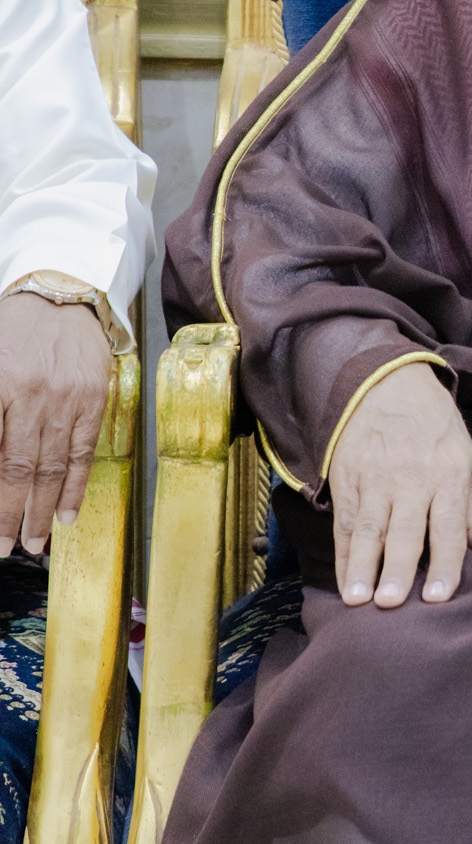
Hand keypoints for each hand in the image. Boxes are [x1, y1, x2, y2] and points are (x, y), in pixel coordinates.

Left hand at [0, 294, 111, 557]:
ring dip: (41, 510)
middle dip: (8, 513)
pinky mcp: (92, 401)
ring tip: (33, 541)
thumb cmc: (13, 330)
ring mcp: (64, 400)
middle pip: (17, 468)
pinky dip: (75, 488)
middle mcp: (30, 395)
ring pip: (51, 467)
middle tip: (4, 548)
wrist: (61, 295)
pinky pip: (83, 453)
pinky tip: (68, 515)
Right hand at [328, 363, 471, 608]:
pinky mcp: (346, 479)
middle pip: (404, 531)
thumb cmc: (436, 432)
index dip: (444, 564)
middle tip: (391, 603)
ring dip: (362, 568)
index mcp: (449, 477)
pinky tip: (345, 585)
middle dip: (397, 568)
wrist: (389, 383)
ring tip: (358, 602)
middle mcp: (411, 481)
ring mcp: (375, 480)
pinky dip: (343, 557)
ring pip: (368, 529)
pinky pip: (344, 524)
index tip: (437, 598)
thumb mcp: (467, 465)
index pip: (449, 528)